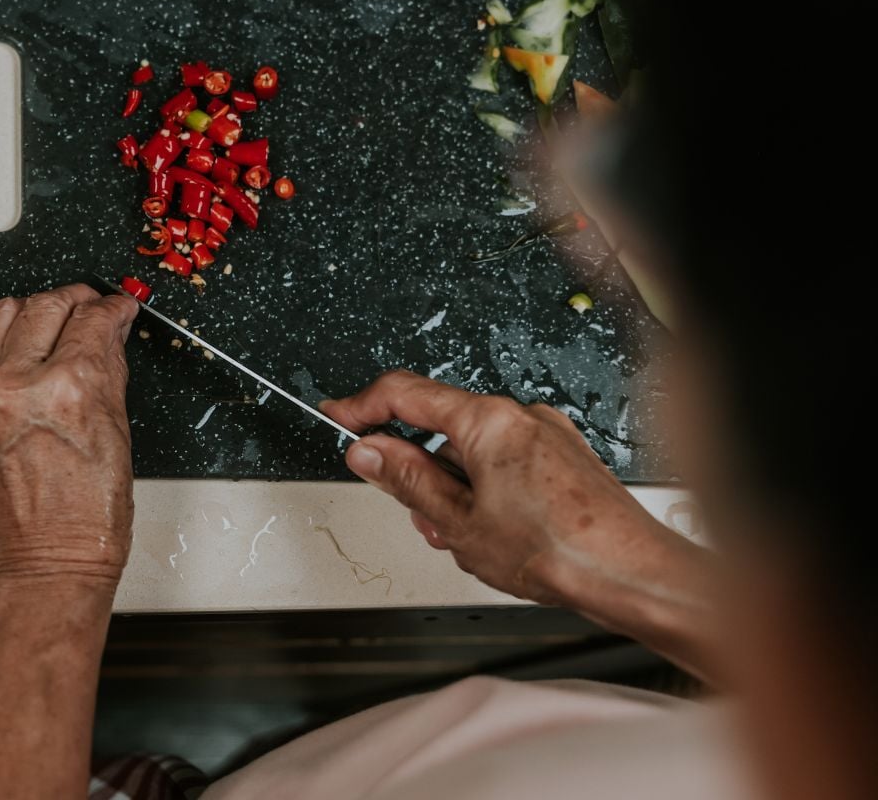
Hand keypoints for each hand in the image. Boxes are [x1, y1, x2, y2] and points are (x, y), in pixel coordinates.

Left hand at [0, 285, 139, 589]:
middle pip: (46, 305)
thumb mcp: (118, 434)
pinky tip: (30, 363)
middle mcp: (16, 384)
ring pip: (4, 317)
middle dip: (76, 300)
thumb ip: (109, 371)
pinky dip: (10, 351)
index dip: (112, 307)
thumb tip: (107, 333)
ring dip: (36, 312)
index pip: (91, 318)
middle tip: (92, 306)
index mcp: (66, 388)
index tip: (118, 307)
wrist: (47, 563)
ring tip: (57, 323)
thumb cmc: (88, 519)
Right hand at [322, 371, 686, 609]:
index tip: (337, 416)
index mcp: (488, 420)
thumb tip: (369, 452)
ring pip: (474, 449)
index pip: (404, 393)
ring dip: (452, 486)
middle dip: (417, 468)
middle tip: (409, 508)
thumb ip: (405, 480)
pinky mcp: (564, 457)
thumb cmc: (559, 549)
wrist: (630, 574)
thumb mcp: (457, 521)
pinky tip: (490, 532)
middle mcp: (521, 416)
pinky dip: (484, 487)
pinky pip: (505, 460)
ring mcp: (548, 435)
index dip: (361, 406)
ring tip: (459, 536)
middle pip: (441, 426)